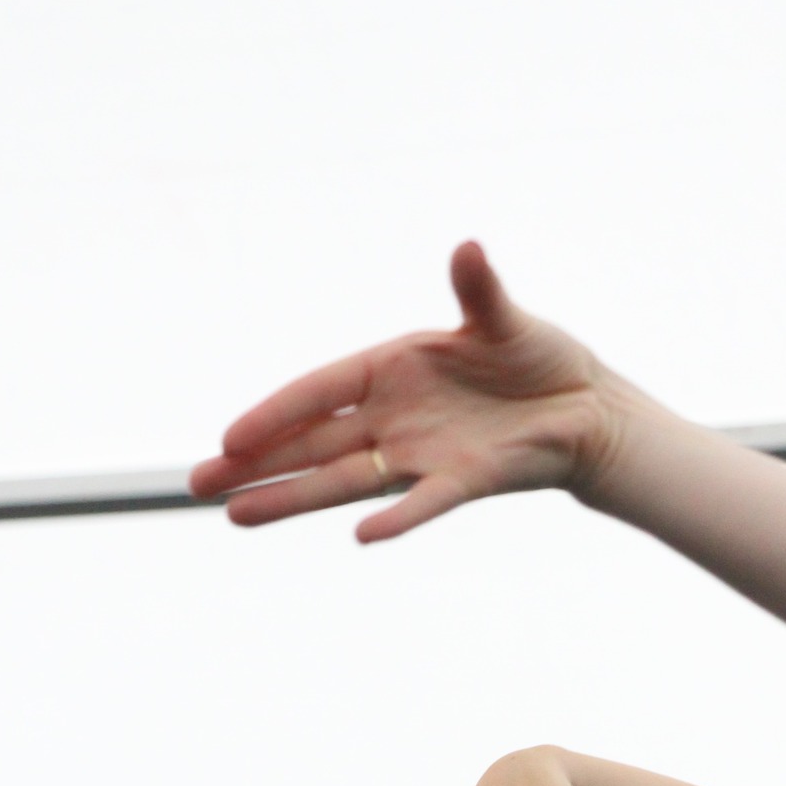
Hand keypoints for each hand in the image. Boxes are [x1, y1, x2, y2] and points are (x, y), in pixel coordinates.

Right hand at [190, 242, 624, 542]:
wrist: (586, 409)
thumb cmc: (539, 357)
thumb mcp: (505, 319)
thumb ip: (479, 291)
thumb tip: (468, 249)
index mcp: (391, 370)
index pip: (317, 394)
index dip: (273, 415)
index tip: (229, 439)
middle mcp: (393, 418)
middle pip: (311, 446)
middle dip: (255, 466)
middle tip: (198, 487)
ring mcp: (421, 454)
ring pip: (343, 481)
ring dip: (293, 500)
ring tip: (237, 518)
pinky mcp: (461, 481)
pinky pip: (422, 503)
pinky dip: (397, 519)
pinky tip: (363, 536)